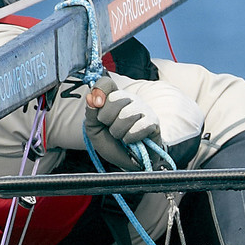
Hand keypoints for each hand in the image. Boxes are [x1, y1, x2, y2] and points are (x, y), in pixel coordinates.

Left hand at [84, 75, 203, 153]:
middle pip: (114, 99)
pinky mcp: (153, 122)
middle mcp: (129, 99)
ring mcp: (143, 109)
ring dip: (118, 131)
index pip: (105, 83)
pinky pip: (139, 126)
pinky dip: (130, 137)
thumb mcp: (94, 129)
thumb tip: (92, 99)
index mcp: (113, 98)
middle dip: (107, 119)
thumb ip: (91, 113)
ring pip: (126, 114)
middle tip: (111, 128)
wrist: (128, 161)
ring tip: (121, 136)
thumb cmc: (112, 143)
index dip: (98, 93)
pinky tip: (131, 140)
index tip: (97, 106)